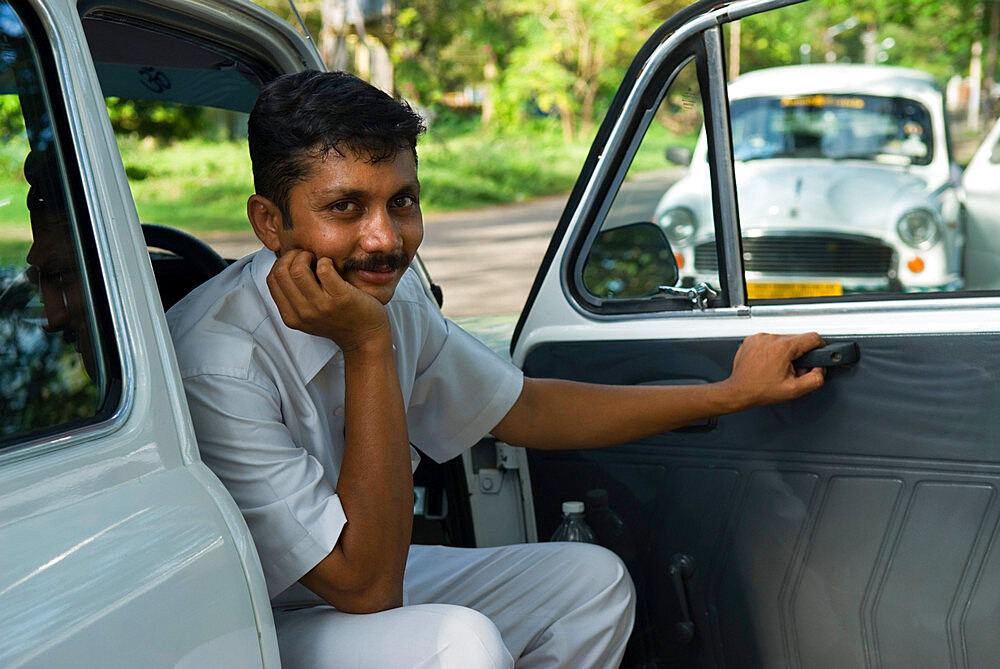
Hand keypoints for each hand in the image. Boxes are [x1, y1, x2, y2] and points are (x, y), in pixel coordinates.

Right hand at [266, 249, 389, 352]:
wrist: (366, 339)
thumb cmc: (339, 321)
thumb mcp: (309, 315)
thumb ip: (295, 297)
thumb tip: (284, 264)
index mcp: (291, 317)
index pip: (271, 280)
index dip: (282, 263)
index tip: (296, 261)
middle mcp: (303, 313)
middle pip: (282, 272)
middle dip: (293, 256)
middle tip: (307, 257)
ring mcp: (321, 306)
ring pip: (298, 269)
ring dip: (307, 256)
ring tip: (318, 260)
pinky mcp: (341, 298)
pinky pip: (324, 269)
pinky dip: (326, 261)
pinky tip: (333, 265)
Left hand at [722, 332, 825, 409]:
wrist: (738, 391)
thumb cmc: (760, 390)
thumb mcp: (794, 390)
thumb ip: (815, 379)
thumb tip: (820, 368)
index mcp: (782, 348)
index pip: (812, 337)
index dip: (819, 347)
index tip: (817, 355)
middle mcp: (770, 339)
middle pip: (797, 339)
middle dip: (800, 354)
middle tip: (792, 370)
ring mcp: (759, 338)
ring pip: (783, 339)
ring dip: (786, 352)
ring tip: (778, 368)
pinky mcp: (752, 340)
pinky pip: (770, 341)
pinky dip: (772, 350)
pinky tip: (768, 363)